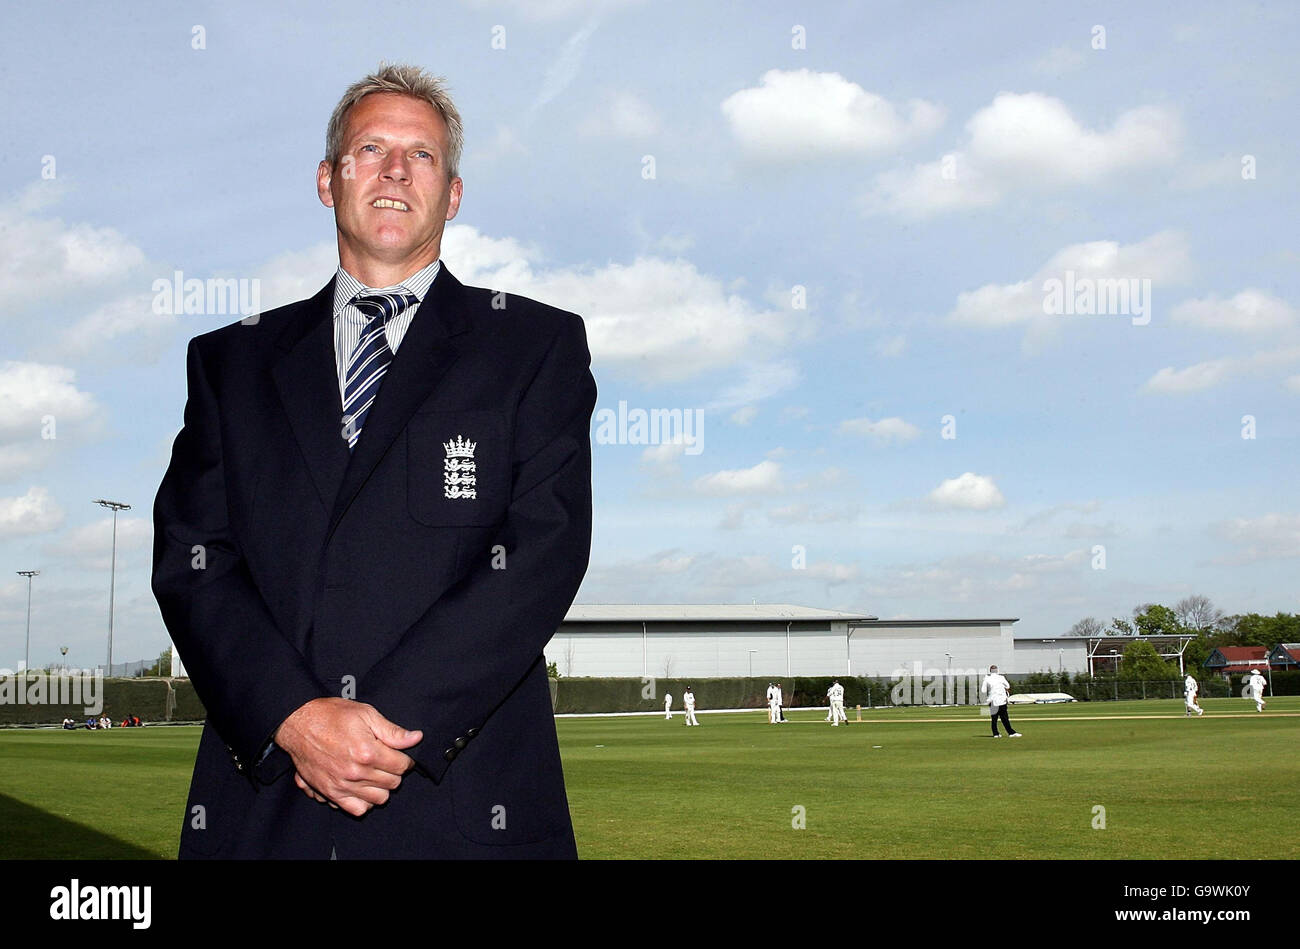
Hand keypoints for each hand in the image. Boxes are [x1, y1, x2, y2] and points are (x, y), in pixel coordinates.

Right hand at [274, 697, 422, 816]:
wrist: (299, 724)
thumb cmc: (331, 715)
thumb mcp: (366, 714)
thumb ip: (392, 731)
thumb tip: (416, 738)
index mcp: (368, 752)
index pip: (402, 766)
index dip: (405, 760)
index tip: (401, 755)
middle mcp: (356, 772)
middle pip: (393, 783)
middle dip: (394, 772)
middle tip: (387, 762)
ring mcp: (342, 785)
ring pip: (379, 799)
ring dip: (382, 788)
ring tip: (376, 774)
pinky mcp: (330, 793)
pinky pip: (357, 809)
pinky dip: (365, 802)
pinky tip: (364, 788)